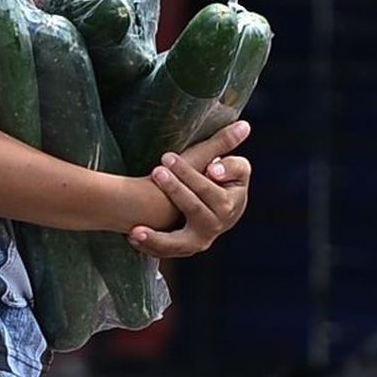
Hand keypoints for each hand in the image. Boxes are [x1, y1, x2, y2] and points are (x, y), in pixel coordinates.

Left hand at [130, 122, 253, 258]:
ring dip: (156, 236)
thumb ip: (227, 146)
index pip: (208, 187)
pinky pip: (164, 251)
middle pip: (194, 208)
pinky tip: (131, 237)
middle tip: (156, 171)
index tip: (167, 158)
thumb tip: (244, 126)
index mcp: (229, 204)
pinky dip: (149, 245)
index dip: (189, 174)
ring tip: (134, 229)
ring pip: (176, 241)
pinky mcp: (181, 249)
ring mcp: (197, 242)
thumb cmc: (219, 182)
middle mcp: (214, 226)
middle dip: (174, 189)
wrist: (212, 211)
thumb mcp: (225, 164)